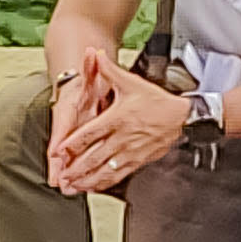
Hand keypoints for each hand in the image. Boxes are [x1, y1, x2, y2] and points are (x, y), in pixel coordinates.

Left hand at [52, 49, 187, 192]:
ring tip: (72, 186)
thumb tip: (96, 54)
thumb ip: (110, 70)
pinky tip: (93, 187)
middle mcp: (122, 138)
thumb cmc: (155, 100)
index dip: (73, 144)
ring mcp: (130, 152)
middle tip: (61, 176)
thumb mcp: (131, 82)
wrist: (181, 116)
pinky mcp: (138, 161)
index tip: (60, 151)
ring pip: (105, 169)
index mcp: (117, 118)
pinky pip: (118, 175)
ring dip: (87, 179)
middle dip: (76, 168)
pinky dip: (103, 183)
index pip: (90, 134)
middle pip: (94, 156)